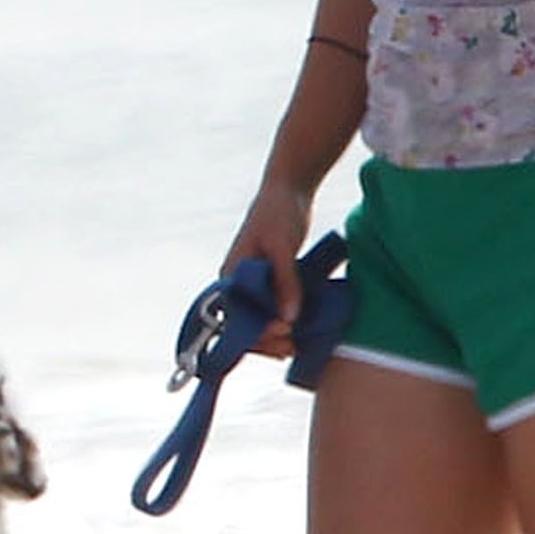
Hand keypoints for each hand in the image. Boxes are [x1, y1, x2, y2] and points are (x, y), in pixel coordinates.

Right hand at [222, 177, 315, 358]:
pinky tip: (303, 328)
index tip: (283, 333)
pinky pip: (275, 305)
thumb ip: (286, 282)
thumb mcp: (282, 247)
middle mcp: (239, 282)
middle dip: (269, 339)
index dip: (257, 333)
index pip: (236, 318)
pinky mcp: (271, 278)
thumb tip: (289, 318)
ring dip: (279, 332)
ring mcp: (255, 281)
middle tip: (294, 346)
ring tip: (300, 342)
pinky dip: (288, 318)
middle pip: (247, 324)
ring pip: (263, 317)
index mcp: (231, 275)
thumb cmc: (278, 212)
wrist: (289, 187)